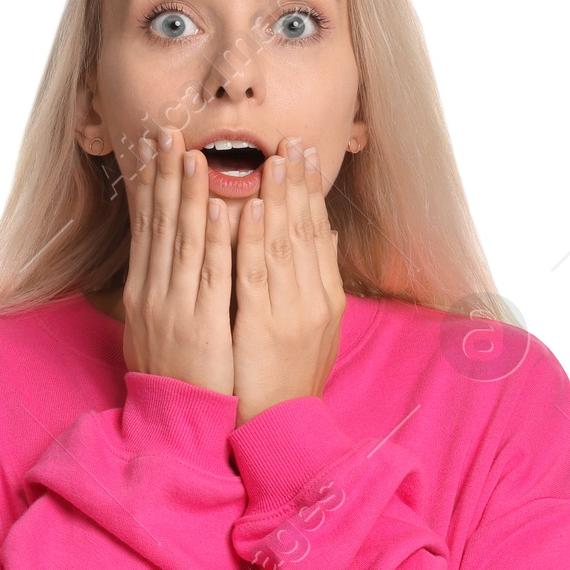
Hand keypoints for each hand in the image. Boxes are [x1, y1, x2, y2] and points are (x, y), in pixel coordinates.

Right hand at [120, 126, 234, 395]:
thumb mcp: (153, 332)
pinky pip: (213, 276)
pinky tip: (225, 209)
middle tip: (167, 132)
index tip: (151, 149)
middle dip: (163, 176)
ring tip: (192, 156)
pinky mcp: (203, 326)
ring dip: (189, 196)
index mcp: (144, 292)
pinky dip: (220, 240)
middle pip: (160, 225)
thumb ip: (158, 295)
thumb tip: (155, 266)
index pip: (145, 228)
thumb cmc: (171, 379)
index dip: (149, 186)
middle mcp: (155, 294)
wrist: (173, 422)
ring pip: (185, 242)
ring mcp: (177, 308)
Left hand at [231, 137, 346, 425]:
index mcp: (324, 298)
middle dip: (297, 184)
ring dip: (275, 200)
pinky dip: (250, 240)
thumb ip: (317, 278)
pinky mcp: (261, 329)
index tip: (304, 155)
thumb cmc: (289, 378)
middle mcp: (312, 301)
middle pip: (304, 231)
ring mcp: (288, 314)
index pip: (316, 234)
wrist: (281, 428)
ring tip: (270, 160)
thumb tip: (324, 233)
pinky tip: (244, 209)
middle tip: (291, 141)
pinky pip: (254, 276)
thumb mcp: (314, 327)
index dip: (310, 192)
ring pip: (281, 246)